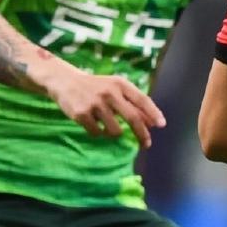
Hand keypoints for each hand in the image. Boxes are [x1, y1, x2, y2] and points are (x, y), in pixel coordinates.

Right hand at [49, 70, 166, 147]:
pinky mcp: (82, 114)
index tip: (161, 125)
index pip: (142, 100)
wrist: (65, 81)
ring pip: (115, 131)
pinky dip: (98, 133)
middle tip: (146, 144)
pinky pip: (97, 133)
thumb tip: (151, 123)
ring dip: (115, 134)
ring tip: (107, 126)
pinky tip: (93, 124)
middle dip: (142, 134)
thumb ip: (132, 102)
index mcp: (120, 84)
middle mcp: (109, 92)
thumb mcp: (114, 88)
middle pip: (132, 118)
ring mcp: (95, 104)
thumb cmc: (96, 87)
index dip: (153, 113)